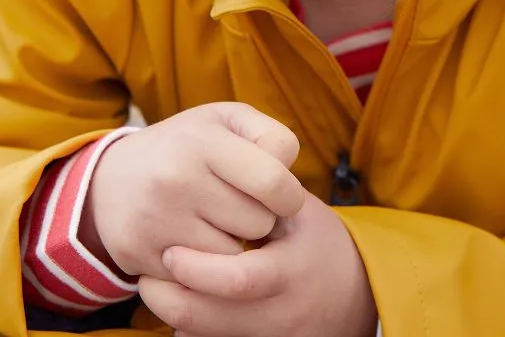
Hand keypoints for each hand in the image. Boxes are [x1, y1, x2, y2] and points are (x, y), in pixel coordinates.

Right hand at [81, 102, 305, 279]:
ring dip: (232, 244)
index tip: (280, 195)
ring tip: (213, 220)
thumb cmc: (186, 146)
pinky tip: (190, 240)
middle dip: (257, 218)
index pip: (273, 182)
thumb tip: (288, 174)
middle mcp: (177, 178)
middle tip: (236, 204)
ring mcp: (156, 219)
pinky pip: (200, 279)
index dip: (288, 194)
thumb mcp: (225, 120)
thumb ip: (270, 136)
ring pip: (233, 257)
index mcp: (203, 140)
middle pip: (257, 224)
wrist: (109, 178)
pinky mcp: (139, 254)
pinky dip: (203, 266)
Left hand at [140, 190, 378, 336]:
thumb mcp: (301, 214)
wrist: (357, 295)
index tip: (170, 251)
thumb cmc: (321, 242)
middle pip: (210, 319)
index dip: (198, 268)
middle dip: (169, 298)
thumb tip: (212, 182)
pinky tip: (181, 305)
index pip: (238, 279)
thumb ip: (262, 199)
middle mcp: (279, 314)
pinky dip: (192, 330)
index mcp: (291, 272)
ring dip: (174, 315)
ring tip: (153, 288)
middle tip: (146, 274)